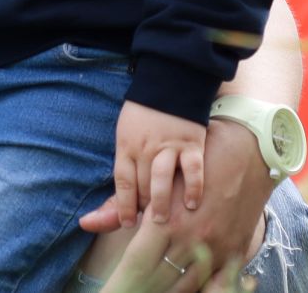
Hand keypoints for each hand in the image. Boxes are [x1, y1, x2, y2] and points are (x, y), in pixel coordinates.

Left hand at [82, 118, 275, 292]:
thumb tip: (85, 223)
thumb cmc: (190, 162)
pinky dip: (203, 291)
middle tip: (128, 292)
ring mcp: (216, 245)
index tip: (111, 292)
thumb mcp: (154, 180)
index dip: (122, 283)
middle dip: (142, 289)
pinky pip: (220, 282)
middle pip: (161, 279)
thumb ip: (119, 206)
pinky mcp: (236, 249)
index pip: (136, 263)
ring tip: (151, 292)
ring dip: (169, 292)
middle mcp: (190, 235)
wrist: (248, 151)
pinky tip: (187, 291)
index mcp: (164, 219)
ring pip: (188, 284)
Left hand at [113, 101, 205, 225]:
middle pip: (142, 185)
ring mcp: (169, 146)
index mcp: (126, 146)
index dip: (123, 205)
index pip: (123, 182)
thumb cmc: (143, 114)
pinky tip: (190, 204)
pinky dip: (192, 188)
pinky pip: (193, 170)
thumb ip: (125, 164)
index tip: (126, 223)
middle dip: (143, 207)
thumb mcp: (125, 135)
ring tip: (161, 220)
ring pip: (162, 180)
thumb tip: (115, 186)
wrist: (169, 82)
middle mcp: (146, 148)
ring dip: (161, 203)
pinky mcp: (192, 143)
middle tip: (148, 225)